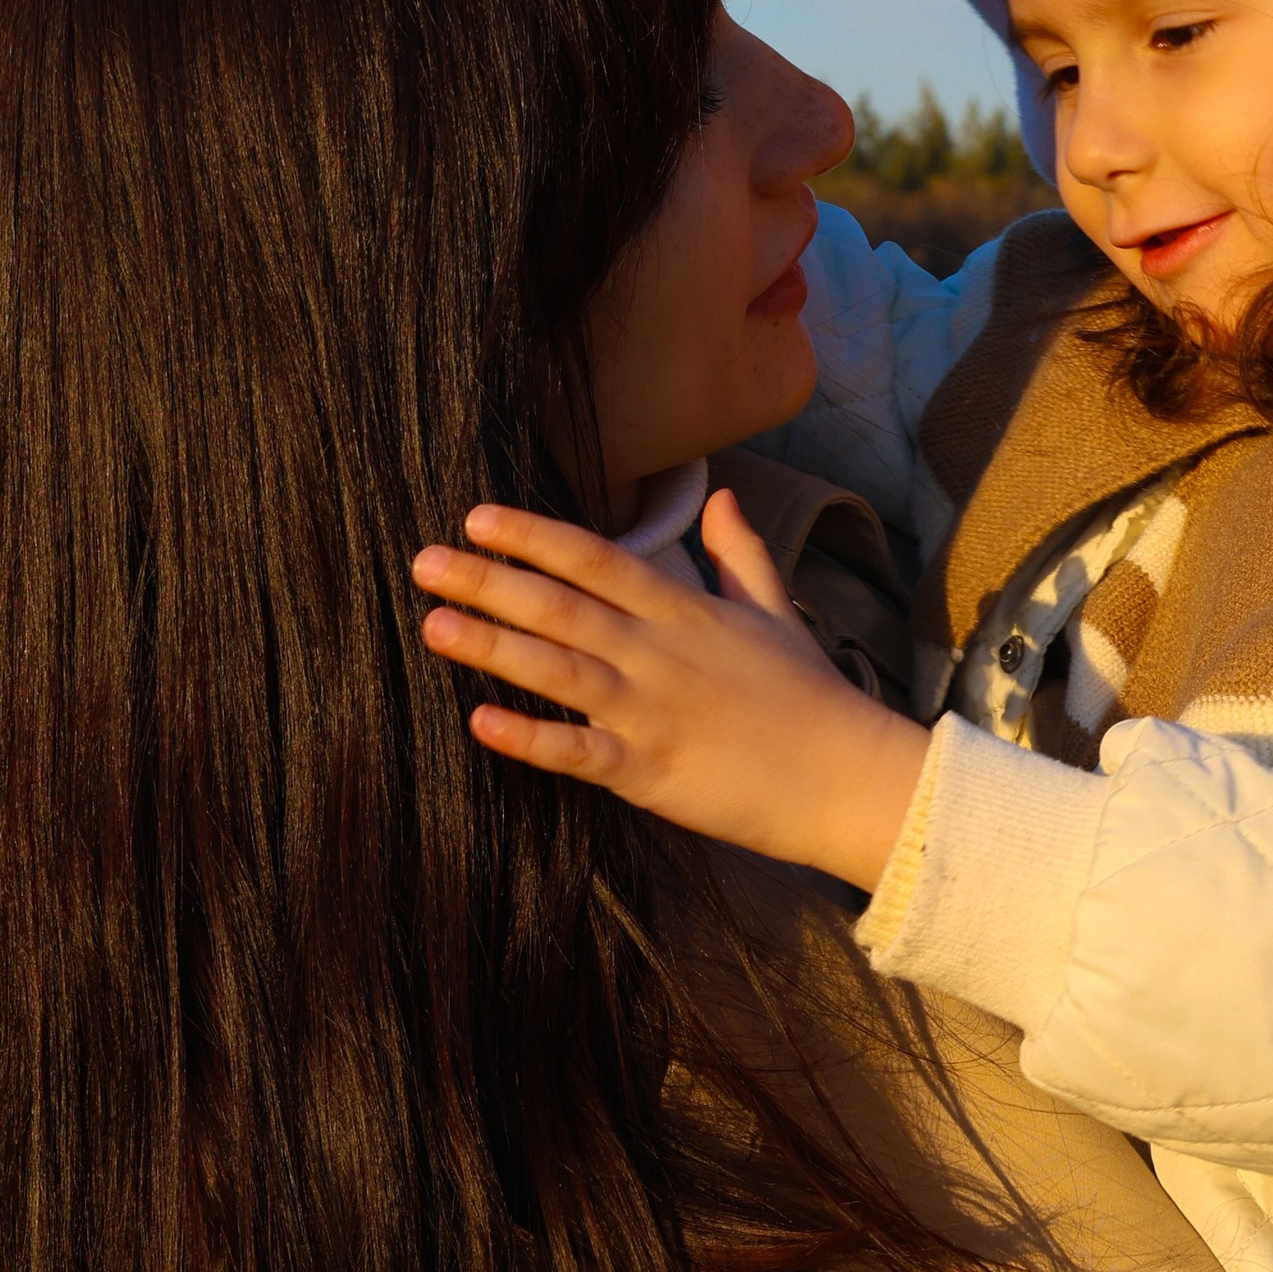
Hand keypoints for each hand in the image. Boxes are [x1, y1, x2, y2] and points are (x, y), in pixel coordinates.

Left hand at [413, 493, 930, 892]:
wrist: (848, 777)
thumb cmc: (811, 696)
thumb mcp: (776, 610)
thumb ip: (739, 552)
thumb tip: (721, 494)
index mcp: (686, 612)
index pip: (599, 560)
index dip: (536, 537)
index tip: (477, 516)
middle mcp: (660, 654)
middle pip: (562, 607)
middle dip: (490, 582)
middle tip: (424, 562)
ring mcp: (653, 712)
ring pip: (559, 671)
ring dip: (493, 647)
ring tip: (434, 625)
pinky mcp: (651, 772)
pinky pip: (579, 752)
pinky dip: (530, 738)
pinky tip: (480, 721)